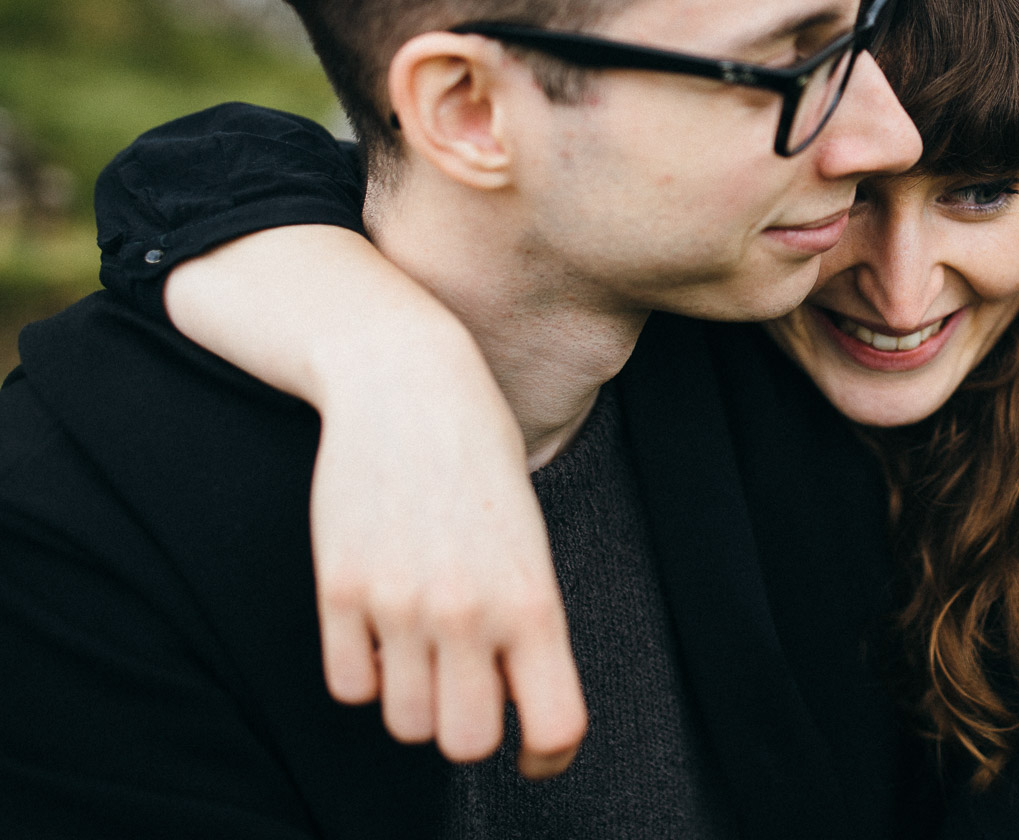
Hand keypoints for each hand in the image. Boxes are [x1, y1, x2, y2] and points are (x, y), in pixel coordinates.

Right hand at [168, 226, 587, 775]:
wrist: (408, 384)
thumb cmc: (479, 460)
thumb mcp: (528, 539)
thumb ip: (525, 620)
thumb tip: (512, 706)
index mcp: (535, 600)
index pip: (555, 727)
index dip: (549, 755)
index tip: (535, 749)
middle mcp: (471, 612)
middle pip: (467, 743)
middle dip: (469, 727)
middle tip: (468, 685)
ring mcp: (401, 604)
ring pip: (405, 723)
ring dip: (414, 699)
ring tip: (423, 648)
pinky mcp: (340, 589)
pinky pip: (347, 686)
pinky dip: (363, 672)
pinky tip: (380, 629)